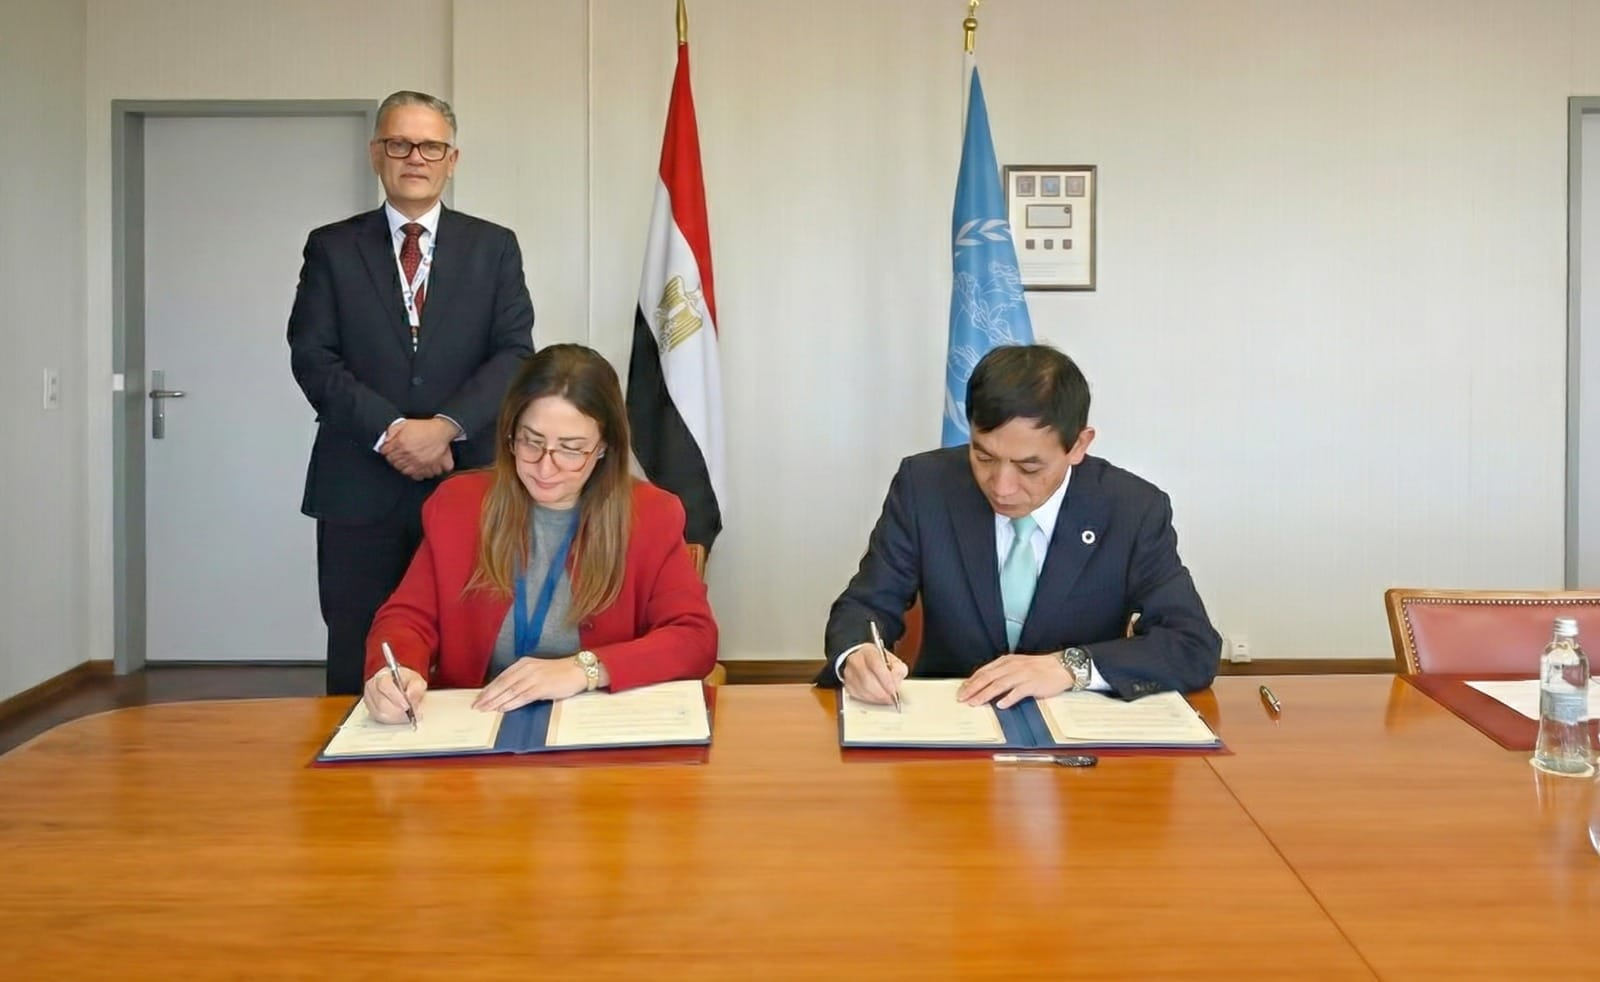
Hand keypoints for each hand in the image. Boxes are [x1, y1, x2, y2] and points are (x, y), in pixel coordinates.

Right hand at [363, 665, 427, 723]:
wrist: (402, 687)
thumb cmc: (407, 682)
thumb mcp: (417, 681)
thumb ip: (416, 687)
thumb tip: (410, 696)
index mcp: (383, 675)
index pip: (384, 685)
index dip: (396, 697)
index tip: (407, 706)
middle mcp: (372, 686)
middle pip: (381, 702)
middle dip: (398, 710)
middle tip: (410, 712)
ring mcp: (369, 699)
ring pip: (380, 713)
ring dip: (396, 716)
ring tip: (407, 714)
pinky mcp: (370, 710)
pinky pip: (379, 719)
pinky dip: (392, 720)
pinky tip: (400, 716)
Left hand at [381, 418, 455, 479]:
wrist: (441, 431)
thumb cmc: (424, 427)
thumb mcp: (406, 423)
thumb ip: (393, 429)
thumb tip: (385, 438)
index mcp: (401, 442)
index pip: (385, 451)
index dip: (386, 450)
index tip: (388, 450)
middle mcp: (407, 453)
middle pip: (392, 461)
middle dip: (392, 458)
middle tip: (396, 455)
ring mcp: (416, 461)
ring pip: (400, 469)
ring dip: (400, 465)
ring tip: (403, 460)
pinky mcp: (424, 466)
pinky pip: (412, 474)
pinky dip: (410, 471)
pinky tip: (410, 466)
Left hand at [473, 656, 588, 711]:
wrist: (578, 670)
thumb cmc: (560, 672)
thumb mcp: (538, 670)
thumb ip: (523, 678)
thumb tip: (508, 693)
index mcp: (524, 663)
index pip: (501, 677)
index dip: (489, 688)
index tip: (479, 697)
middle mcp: (527, 669)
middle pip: (502, 684)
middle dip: (488, 696)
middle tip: (476, 706)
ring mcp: (534, 678)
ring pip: (509, 691)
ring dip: (496, 702)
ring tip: (485, 709)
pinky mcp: (541, 687)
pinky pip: (522, 697)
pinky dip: (510, 704)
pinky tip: (502, 709)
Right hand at [840, 642, 907, 704]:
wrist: (863, 660)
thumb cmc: (879, 661)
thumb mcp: (893, 661)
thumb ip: (898, 670)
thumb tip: (895, 683)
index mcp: (869, 651)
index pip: (876, 664)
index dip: (885, 679)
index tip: (893, 690)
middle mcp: (856, 660)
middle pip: (867, 680)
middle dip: (881, 692)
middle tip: (891, 698)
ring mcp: (849, 673)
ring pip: (862, 690)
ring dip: (876, 698)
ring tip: (885, 699)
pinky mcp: (847, 684)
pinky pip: (858, 696)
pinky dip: (870, 700)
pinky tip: (877, 698)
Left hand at [957, 653, 1074, 708]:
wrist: (1060, 667)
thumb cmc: (1038, 668)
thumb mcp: (1016, 665)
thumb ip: (1001, 673)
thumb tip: (984, 684)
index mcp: (1006, 661)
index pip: (984, 671)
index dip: (971, 681)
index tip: (961, 690)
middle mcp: (1012, 666)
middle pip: (988, 677)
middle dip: (973, 688)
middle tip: (963, 698)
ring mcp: (1022, 675)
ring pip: (999, 684)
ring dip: (985, 694)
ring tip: (976, 703)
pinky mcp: (1032, 684)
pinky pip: (1018, 692)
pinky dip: (1008, 698)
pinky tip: (1001, 705)